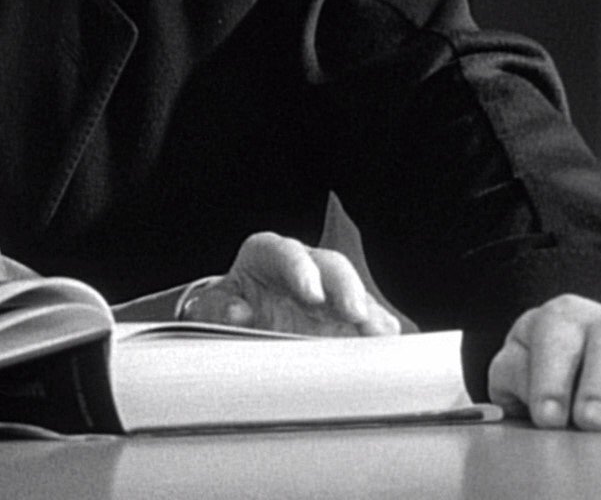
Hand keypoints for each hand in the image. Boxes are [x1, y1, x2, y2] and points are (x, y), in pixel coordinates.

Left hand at [175, 231, 401, 335]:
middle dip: (346, 289)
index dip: (301, 270)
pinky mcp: (348, 320)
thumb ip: (217, 307)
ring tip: (379, 335)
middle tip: (355, 314)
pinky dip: (378, 334)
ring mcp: (330, 293)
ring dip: (370, 314)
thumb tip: (236, 312)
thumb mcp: (214, 305)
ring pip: (357, 295)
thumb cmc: (230, 306)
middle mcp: (306, 268)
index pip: (286, 253)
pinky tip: (386, 347)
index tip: (311, 294)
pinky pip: (369, 322)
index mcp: (268, 256)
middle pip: (332, 267)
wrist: (241, 324)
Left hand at [487, 294, 600, 430]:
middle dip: (600, 386)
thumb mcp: (513, 369)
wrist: (576, 357)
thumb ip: (514, 379)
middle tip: (590, 422)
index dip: (551, 379)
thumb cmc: (539, 369)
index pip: (556, 340)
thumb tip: (520, 407)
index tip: (548, 418)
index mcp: (561, 317)